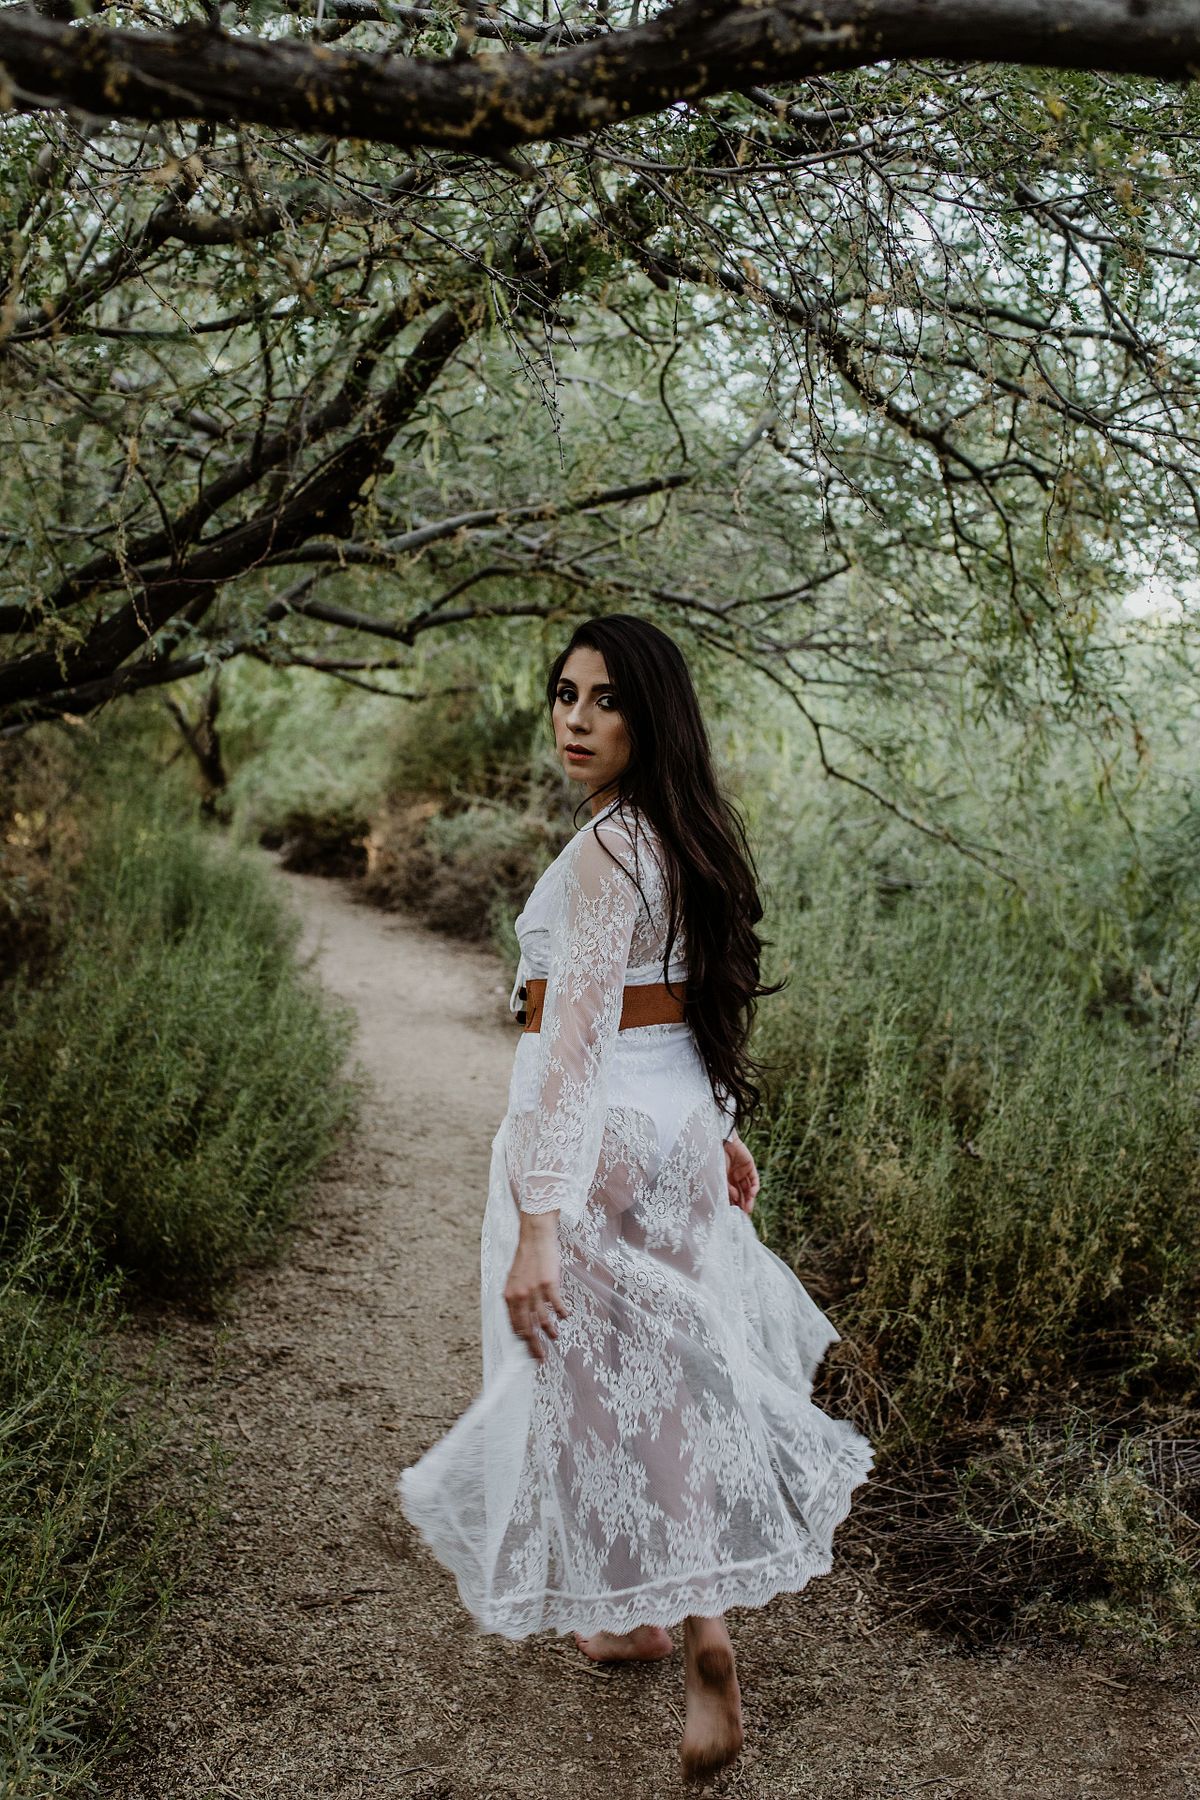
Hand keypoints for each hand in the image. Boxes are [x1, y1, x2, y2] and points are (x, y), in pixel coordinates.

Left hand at [504, 1212, 569, 1362]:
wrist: (534, 1238)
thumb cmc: (526, 1259)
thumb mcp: (514, 1280)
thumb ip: (516, 1298)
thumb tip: (522, 1318)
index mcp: (509, 1296)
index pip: (514, 1325)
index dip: (521, 1341)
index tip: (527, 1352)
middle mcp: (520, 1296)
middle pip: (527, 1328)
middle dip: (534, 1345)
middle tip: (540, 1357)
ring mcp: (534, 1291)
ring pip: (542, 1319)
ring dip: (550, 1331)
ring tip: (555, 1336)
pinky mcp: (548, 1283)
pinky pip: (556, 1305)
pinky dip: (562, 1313)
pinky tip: (566, 1316)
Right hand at [723, 1131, 758, 1213]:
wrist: (722, 1141)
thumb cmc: (715, 1158)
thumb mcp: (718, 1176)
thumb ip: (725, 1188)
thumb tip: (733, 1200)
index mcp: (723, 1178)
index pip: (730, 1194)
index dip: (733, 1204)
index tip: (735, 1214)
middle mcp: (733, 1176)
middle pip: (740, 1193)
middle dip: (742, 1203)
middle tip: (744, 1214)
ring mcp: (742, 1171)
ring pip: (747, 1188)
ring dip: (749, 1198)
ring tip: (748, 1208)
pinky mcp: (750, 1166)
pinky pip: (754, 1179)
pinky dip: (754, 1188)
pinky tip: (752, 1194)